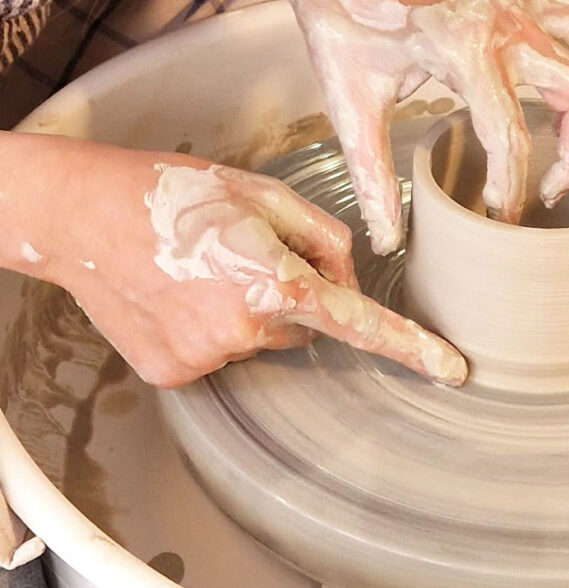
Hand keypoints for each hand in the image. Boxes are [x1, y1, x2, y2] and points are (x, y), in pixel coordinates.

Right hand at [2, 135, 466, 387]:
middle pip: (301, 327)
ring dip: (243, 311)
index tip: (453, 372)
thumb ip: (322, 239)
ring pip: (258, 341)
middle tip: (237, 256)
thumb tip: (344, 282)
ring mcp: (207, 360)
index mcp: (275, 284)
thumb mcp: (264, 195)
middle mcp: (246, 333)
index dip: (412, 348)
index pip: (360, 324)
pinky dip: (206, 329)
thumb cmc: (176, 193)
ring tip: (198, 271)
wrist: (78, 217)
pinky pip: (217, 354)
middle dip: (284, 296)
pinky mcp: (174, 375)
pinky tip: (176, 297)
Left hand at [290, 0, 568, 253]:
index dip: (510, 187)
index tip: (499, 213)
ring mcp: (523, 4)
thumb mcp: (352, 100)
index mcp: (463, 49)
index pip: (510, 136)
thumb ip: (372, 174)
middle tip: (550, 191)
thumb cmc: (343, 18)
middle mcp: (507, 23)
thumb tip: (387, 237)